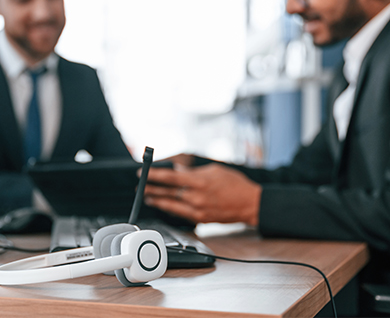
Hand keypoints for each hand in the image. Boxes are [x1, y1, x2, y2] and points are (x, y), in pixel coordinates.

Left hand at [144, 163, 261, 225]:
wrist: (250, 204)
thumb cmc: (234, 184)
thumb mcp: (214, 170)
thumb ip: (193, 172)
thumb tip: (177, 171)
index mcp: (199, 181)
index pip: (170, 177)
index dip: (154, 175)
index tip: (143, 173)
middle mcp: (196, 197)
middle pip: (167, 192)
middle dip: (151, 188)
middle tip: (140, 185)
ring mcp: (197, 210)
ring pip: (170, 205)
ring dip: (156, 200)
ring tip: (147, 196)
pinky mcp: (200, 219)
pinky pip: (180, 213)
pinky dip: (170, 208)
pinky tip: (163, 204)